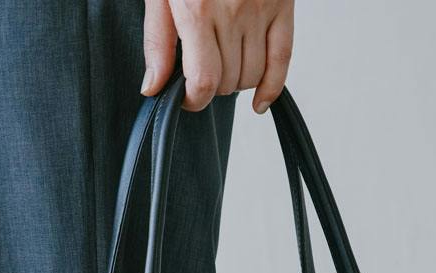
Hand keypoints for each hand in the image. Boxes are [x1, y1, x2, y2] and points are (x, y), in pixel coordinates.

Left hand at [141, 0, 294, 114]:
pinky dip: (271, 88)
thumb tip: (153, 89)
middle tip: (201, 72)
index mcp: (197, 9)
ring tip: (222, 67)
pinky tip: (258, 101)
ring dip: (235, 83)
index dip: (193, 100)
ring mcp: (260, 10)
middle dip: (211, 87)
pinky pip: (282, 59)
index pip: (203, 81)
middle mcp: (232, 12)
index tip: (186, 98)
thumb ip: (157, 41)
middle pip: (226, 82)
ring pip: (251, 75)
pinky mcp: (282, 5)